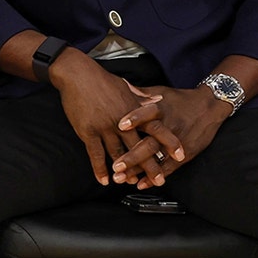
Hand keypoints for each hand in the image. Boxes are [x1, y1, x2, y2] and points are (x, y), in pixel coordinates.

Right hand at [52, 55, 165, 186]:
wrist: (77, 74)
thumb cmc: (101, 80)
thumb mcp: (126, 86)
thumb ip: (143, 97)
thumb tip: (159, 100)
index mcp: (133, 109)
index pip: (156, 128)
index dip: (168, 142)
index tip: (180, 155)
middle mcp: (122, 120)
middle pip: (139, 147)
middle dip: (150, 166)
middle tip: (159, 181)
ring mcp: (105, 127)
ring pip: (118, 154)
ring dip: (126, 170)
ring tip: (131, 182)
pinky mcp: (88, 131)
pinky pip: (95, 154)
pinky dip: (100, 169)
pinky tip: (104, 180)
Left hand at [112, 86, 232, 188]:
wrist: (209, 107)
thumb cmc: (180, 99)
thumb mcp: (161, 92)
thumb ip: (139, 93)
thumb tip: (120, 85)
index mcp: (161, 109)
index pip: (147, 113)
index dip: (134, 118)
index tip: (120, 125)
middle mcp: (168, 127)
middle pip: (149, 143)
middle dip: (132, 156)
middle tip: (116, 166)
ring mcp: (176, 143)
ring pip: (156, 159)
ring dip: (139, 170)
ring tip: (123, 178)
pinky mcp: (184, 154)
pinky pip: (167, 168)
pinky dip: (154, 177)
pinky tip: (141, 184)